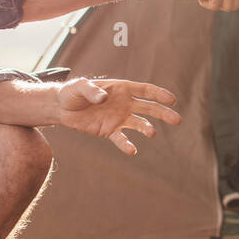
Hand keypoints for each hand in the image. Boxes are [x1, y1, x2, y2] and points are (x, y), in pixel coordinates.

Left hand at [56, 77, 181, 155]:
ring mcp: (119, 118)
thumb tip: (104, 98)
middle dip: (163, 113)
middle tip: (177, 120)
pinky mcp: (109, 131)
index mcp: (122, 89)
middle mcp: (125, 104)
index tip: (172, 100)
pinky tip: (132, 151)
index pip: (145, 91)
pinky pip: (121, 139)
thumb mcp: (79, 88)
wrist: (61, 108)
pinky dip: (126, 145)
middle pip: (149, 108)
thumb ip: (91, 91)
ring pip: (139, 124)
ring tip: (151, 133)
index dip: (159, 94)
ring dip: (146, 128)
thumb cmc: (72, 93)